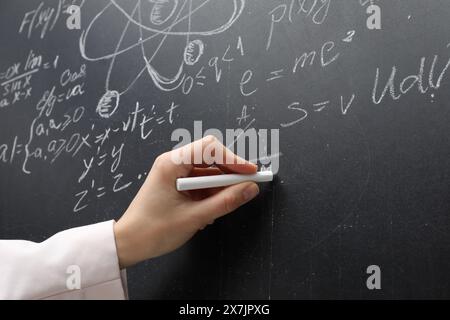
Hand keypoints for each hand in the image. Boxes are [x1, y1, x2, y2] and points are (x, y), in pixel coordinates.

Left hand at [113, 136, 258, 267]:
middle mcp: (172, 163)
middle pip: (210, 157)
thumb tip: (250, 189)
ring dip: (221, 186)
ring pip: (208, 171)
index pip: (209, 148)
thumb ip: (225, 202)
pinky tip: (212, 209)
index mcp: (171, 164)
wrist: (129, 244)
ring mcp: (174, 173)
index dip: (233, 158)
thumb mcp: (194, 217)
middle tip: (247, 187)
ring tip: (226, 204)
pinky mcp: (176, 184)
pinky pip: (201, 182)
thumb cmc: (153, 230)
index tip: (250, 172)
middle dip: (229, 173)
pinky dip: (211, 193)